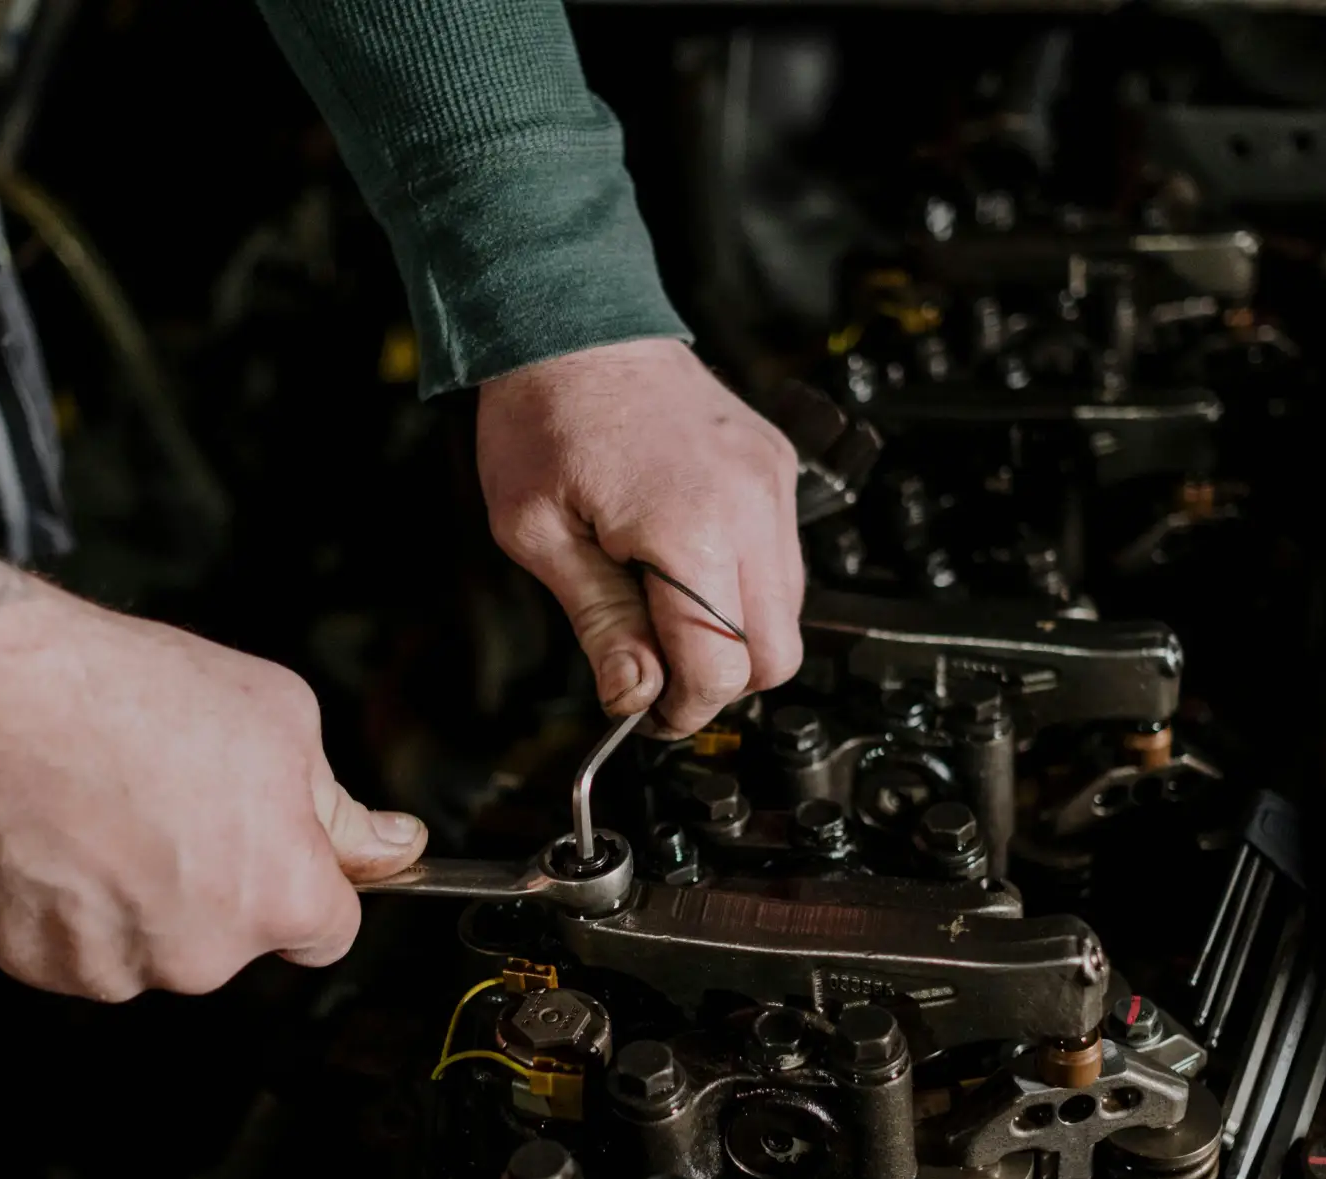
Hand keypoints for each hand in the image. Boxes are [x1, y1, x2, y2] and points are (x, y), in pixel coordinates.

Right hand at [0, 558, 425, 1000]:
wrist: (0, 701)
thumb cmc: (133, 699)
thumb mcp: (281, 720)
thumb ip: (340, 808)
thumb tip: (394, 846)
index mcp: (280, 896)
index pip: (329, 931)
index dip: (306, 883)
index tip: (277, 850)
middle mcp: (204, 954)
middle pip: (234, 939)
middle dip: (216, 883)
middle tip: (174, 799)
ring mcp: (116, 967)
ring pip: (153, 944)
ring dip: (141, 897)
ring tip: (109, 810)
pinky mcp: (40, 965)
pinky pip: (78, 947)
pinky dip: (72, 905)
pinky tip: (63, 836)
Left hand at [477, 338, 804, 736]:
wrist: (574, 318)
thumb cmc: (543, 414)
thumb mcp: (537, 535)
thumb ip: (597, 623)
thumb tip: (634, 696)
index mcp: (691, 531)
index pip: (722, 669)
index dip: (683, 709)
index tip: (646, 712)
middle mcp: (751, 509)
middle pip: (776, 655)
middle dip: (719, 681)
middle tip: (656, 672)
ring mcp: (772, 486)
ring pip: (788, 612)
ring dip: (733, 635)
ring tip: (660, 611)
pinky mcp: (775, 468)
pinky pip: (782, 559)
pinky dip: (744, 586)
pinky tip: (684, 565)